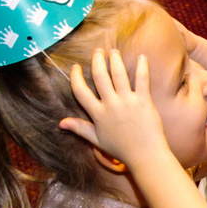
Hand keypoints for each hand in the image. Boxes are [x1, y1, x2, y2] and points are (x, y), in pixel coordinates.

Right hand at [56, 49, 173, 171]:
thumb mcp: (96, 140)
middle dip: (97, 60)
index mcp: (97, 114)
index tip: (76, 67)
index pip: (80, 91)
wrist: (145, 156)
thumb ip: (79, 128)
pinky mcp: (143, 101)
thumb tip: (61, 123)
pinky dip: (142, 67)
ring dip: (115, 60)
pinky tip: (141, 57)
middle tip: (98, 51)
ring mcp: (127, 102)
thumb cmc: (121, 149)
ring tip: (114, 52)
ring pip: (118, 74)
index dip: (76, 77)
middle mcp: (110, 105)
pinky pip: (142, 80)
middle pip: (99, 76)